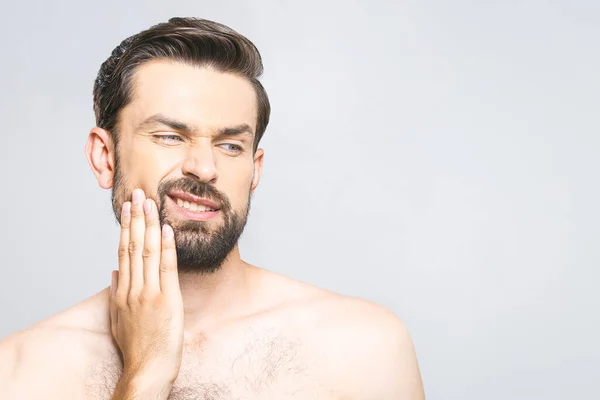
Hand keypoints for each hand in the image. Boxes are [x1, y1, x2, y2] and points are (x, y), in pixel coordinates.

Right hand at [109, 188, 183, 393]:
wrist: (147, 369)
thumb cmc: (135, 347)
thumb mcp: (118, 320)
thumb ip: (115, 294)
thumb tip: (114, 273)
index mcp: (122, 292)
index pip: (123, 251)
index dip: (126, 228)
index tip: (128, 209)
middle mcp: (133, 288)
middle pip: (133, 246)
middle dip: (136, 218)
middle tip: (139, 194)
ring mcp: (149, 293)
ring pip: (148, 251)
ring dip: (150, 225)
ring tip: (151, 203)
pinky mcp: (167, 300)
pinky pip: (167, 268)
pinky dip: (167, 246)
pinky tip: (167, 229)